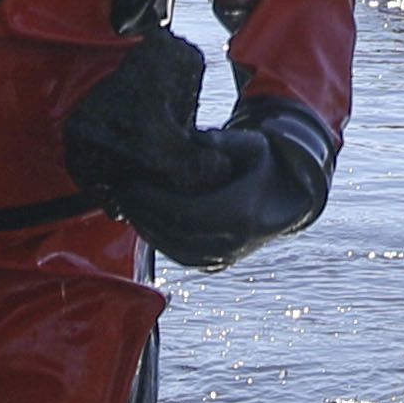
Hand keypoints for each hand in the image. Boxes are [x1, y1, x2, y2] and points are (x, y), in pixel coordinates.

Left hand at [64, 31, 331, 269]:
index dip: (152, 201)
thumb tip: (194, 138)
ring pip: (170, 247)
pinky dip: (155, 237)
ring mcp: (221, 258)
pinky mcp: (212, 264)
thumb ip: (223, 140)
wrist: (286, 200)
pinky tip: (141, 217)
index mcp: (239, 215)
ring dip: (143, 226)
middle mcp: (229, 244)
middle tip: (118, 190)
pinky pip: (176, 254)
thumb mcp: (252, 144)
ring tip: (124, 202)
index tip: (129, 184)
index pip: (183, 213)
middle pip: (171, 232)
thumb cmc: (264, 166)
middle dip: (140, 211)